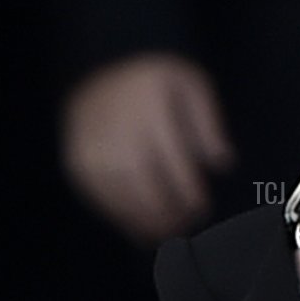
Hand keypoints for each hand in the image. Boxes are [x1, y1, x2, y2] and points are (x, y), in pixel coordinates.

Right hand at [61, 54, 234, 244]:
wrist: (101, 66)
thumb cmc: (156, 80)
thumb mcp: (192, 85)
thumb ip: (209, 124)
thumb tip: (222, 164)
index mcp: (149, 107)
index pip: (172, 160)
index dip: (188, 191)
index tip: (202, 209)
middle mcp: (116, 130)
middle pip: (142, 182)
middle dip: (167, 212)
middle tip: (186, 227)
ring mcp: (91, 148)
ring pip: (119, 195)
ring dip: (145, 221)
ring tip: (167, 233)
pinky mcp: (76, 162)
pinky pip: (98, 197)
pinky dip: (121, 217)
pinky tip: (141, 229)